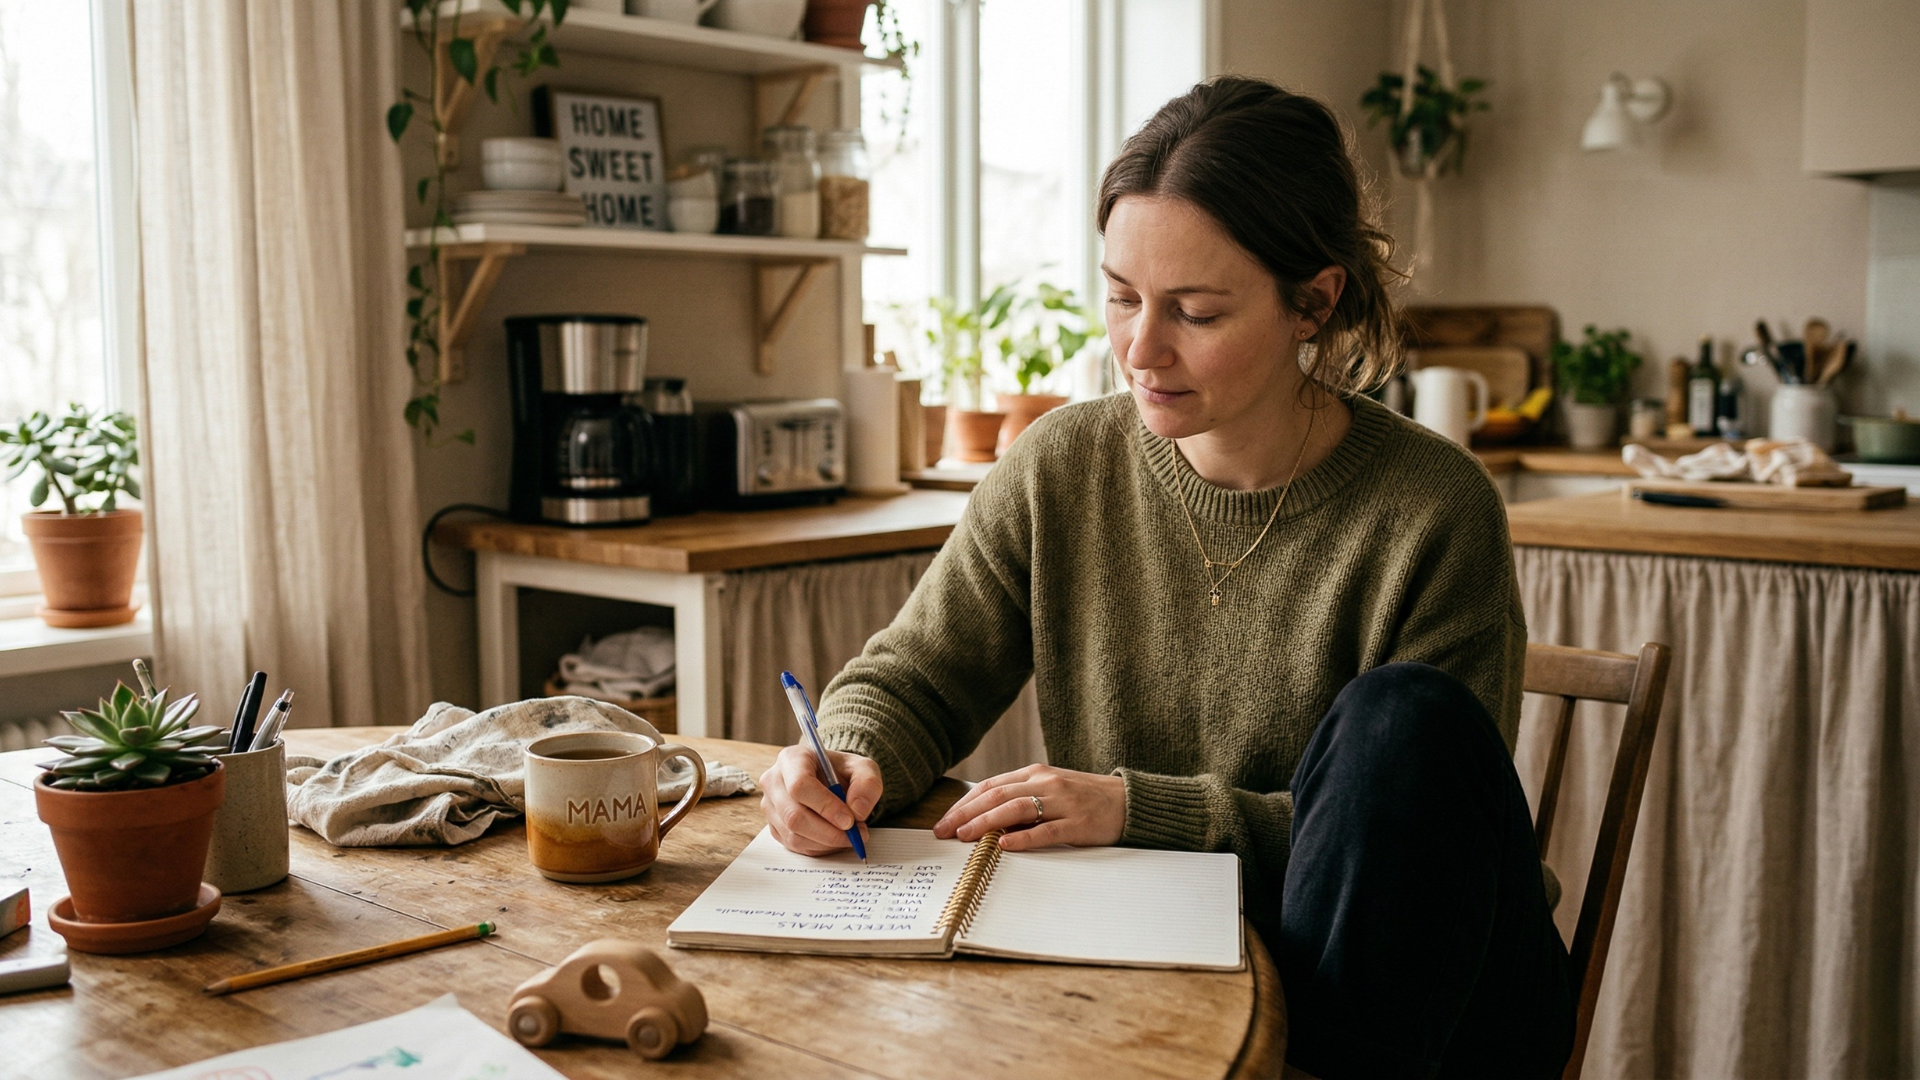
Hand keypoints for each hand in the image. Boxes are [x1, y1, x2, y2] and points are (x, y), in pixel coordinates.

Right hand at [760, 745, 882, 856]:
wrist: (830, 780)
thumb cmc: (842, 772)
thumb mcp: (863, 768)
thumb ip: (867, 784)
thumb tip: (857, 811)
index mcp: (792, 759)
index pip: (800, 786)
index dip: (825, 806)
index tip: (849, 820)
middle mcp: (774, 782)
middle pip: (794, 815)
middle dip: (829, 832)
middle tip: (855, 835)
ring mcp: (770, 806)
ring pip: (794, 835)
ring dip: (826, 842)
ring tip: (850, 836)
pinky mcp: (774, 827)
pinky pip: (795, 846)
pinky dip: (819, 848)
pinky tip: (835, 839)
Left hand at [933, 764, 1125, 851]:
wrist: (1128, 801)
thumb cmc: (1084, 797)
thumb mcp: (1050, 789)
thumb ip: (1021, 798)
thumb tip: (983, 819)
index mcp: (1036, 773)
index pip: (991, 785)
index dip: (964, 803)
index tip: (944, 821)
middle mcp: (1046, 783)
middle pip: (997, 795)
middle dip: (966, 813)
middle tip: (944, 831)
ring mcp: (1063, 802)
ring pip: (1017, 809)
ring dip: (987, 823)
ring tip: (966, 836)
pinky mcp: (1078, 823)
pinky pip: (1046, 830)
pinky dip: (1024, 838)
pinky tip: (1005, 845)